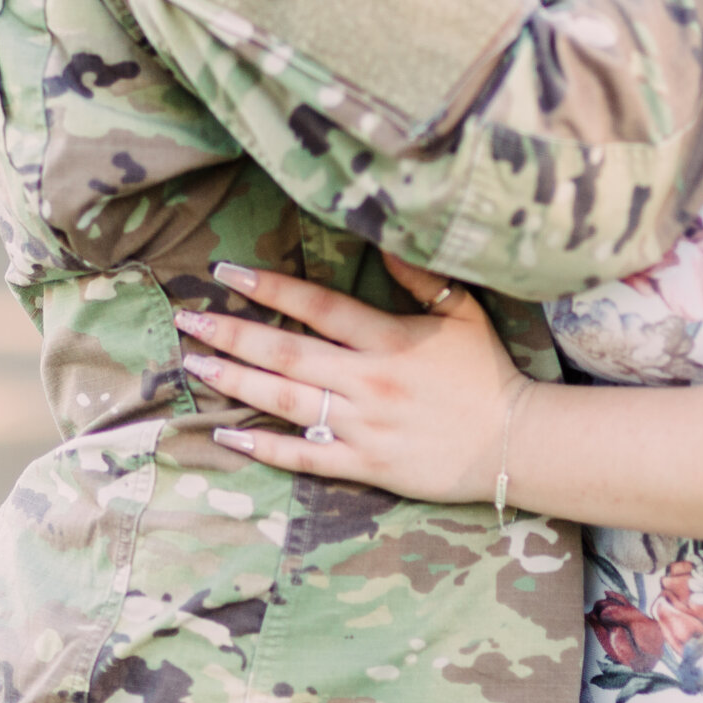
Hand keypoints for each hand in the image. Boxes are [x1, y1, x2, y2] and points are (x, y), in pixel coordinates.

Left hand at [175, 252, 525, 503]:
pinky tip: (226, 433)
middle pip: (287, 353)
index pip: (318, 307)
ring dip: (237, 381)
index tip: (228, 271)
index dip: (271, 287)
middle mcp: (369, 381)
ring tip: (196, 364)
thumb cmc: (485, 373)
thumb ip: (422, 277)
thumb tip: (385, 237)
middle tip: (187, 320)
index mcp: (390, 339)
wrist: (515, 443)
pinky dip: (263, 446)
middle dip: (233, 334)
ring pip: (286, 402)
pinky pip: (304, 455)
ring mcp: (364, 426)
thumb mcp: (464, 313)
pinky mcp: (365, 465)